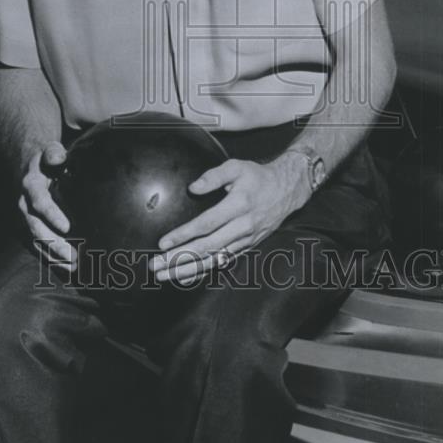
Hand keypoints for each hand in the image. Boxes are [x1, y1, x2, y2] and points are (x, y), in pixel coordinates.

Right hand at [18, 142, 77, 270]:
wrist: (27, 168)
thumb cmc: (46, 161)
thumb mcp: (50, 151)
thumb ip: (54, 154)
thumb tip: (58, 156)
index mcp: (30, 185)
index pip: (39, 201)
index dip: (52, 214)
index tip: (67, 227)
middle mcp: (23, 205)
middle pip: (36, 227)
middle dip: (54, 244)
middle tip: (74, 257)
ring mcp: (22, 220)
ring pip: (34, 241)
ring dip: (52, 257)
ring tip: (72, 268)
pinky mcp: (24, 230)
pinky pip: (35, 247)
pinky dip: (48, 259)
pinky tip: (64, 271)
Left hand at [150, 154, 308, 283]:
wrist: (286, 191)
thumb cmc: (257, 177)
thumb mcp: (237, 166)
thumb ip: (213, 176)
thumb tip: (193, 188)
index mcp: (238, 206)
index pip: (206, 224)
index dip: (184, 235)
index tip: (163, 243)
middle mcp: (242, 227)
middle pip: (206, 247)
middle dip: (179, 259)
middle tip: (156, 266)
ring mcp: (245, 240)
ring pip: (213, 259)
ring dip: (187, 269)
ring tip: (164, 276)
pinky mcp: (246, 246)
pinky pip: (222, 262)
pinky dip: (204, 271)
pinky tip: (186, 276)